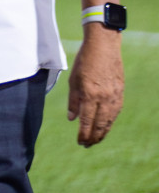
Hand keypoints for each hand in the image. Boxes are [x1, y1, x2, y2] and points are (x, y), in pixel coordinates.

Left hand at [67, 28, 122, 145]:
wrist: (104, 47)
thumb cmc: (84, 61)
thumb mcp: (73, 80)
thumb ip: (73, 101)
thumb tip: (72, 119)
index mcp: (89, 95)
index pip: (87, 121)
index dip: (83, 134)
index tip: (80, 142)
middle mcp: (103, 98)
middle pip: (100, 124)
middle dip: (93, 137)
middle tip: (87, 145)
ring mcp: (114, 96)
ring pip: (109, 120)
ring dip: (102, 132)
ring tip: (95, 140)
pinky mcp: (120, 93)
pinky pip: (115, 112)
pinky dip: (109, 121)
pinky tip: (105, 126)